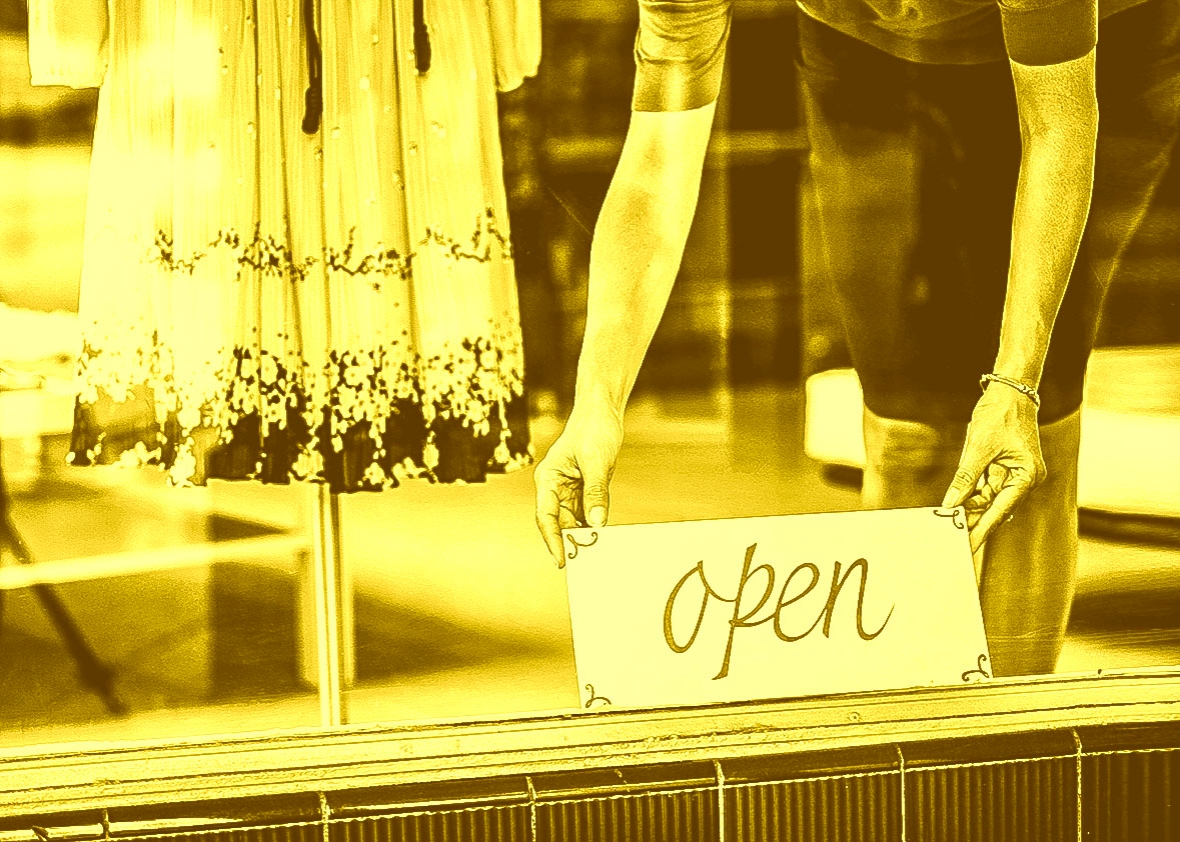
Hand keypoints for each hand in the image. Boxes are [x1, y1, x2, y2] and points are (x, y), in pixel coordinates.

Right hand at [534, 403, 623, 566]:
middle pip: (560, 522)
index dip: (553, 539)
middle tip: (587, 562)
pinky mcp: (584, 490)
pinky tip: (604, 536)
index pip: (546, 516)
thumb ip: (596, 492)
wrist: (602, 412)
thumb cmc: (593, 429)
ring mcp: (569, 490)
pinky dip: (594, 524)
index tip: (561, 560)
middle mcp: (554, 487)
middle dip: (572, 541)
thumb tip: (598, 523)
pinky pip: (587, 513)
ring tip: (598, 553)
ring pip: (574, 521)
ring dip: (585, 535)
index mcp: (548, 478)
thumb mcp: (597, 461)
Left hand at [942, 385, 1046, 551]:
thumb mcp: (978, 448)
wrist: (1009, 392)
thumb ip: (965, 478)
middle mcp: (1024, 479)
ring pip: (987, 498)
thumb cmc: (999, 416)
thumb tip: (951, 503)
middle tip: (951, 536)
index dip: (982, 529)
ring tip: (950, 520)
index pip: (1000, 510)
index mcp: (1026, 477)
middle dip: (973, 519)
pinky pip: (985, 486)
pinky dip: (971, 493)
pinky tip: (957, 502)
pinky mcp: (1004, 468)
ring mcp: (1014, 474)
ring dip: (969, 506)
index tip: (968, 546)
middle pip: (994, 507)